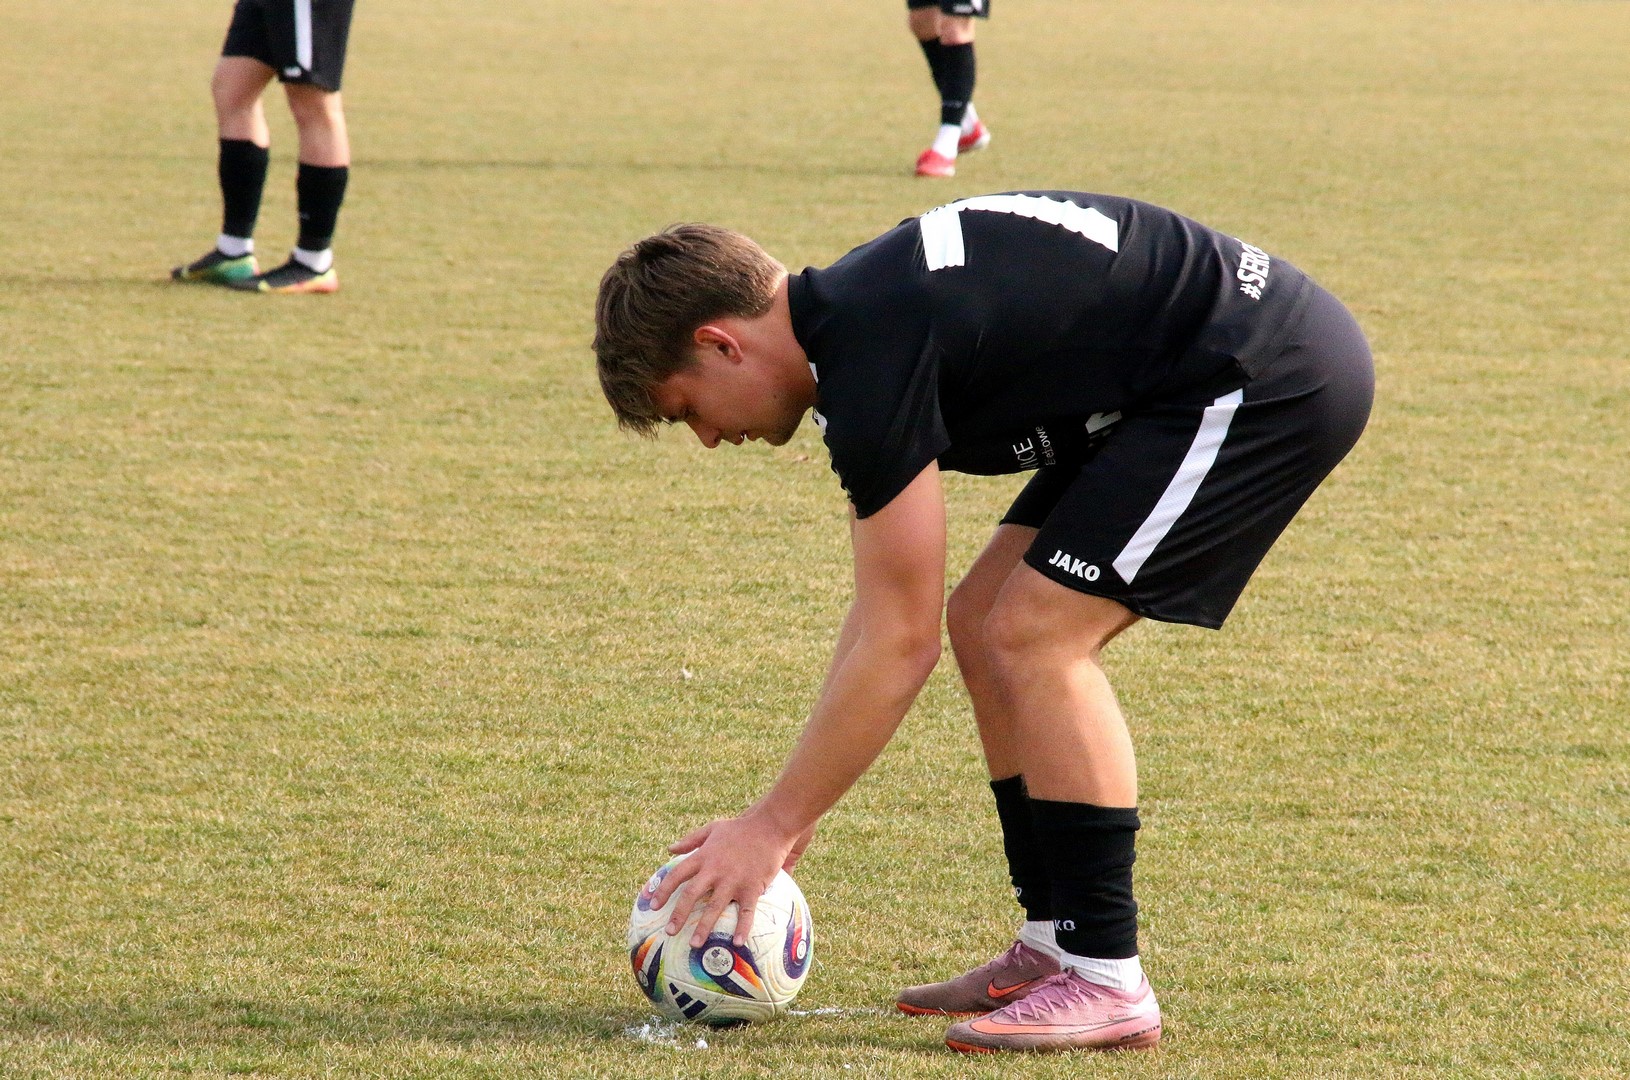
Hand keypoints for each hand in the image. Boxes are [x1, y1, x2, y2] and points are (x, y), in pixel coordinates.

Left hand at [652, 811, 798, 947]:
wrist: (770, 827)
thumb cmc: (740, 828)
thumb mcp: (712, 829)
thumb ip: (690, 840)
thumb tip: (669, 849)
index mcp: (703, 856)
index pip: (677, 875)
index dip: (662, 890)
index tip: (652, 906)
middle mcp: (715, 870)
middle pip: (691, 895)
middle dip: (678, 915)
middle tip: (669, 932)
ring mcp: (733, 880)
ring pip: (714, 907)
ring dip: (703, 927)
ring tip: (694, 945)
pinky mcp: (752, 887)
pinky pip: (746, 912)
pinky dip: (742, 928)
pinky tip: (737, 943)